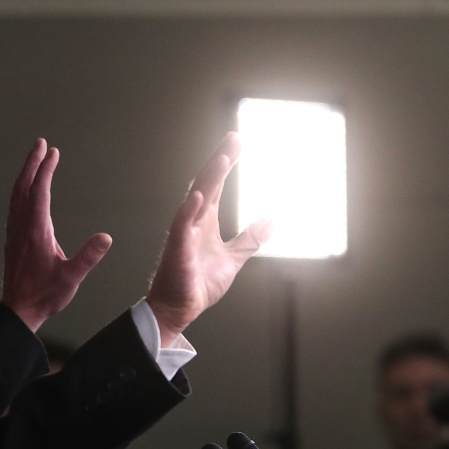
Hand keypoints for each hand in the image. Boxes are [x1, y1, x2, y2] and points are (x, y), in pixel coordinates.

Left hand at [1, 139, 111, 331]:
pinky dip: (20, 190)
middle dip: (32, 163)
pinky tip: (25, 190)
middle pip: (24, 187)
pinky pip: (14, 206)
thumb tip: (106, 237)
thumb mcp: (71, 278)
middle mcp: (22, 227)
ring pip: (16, 195)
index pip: (40, 192)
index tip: (53, 152)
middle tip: (41, 144)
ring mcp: (15, 232)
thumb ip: (88, 257)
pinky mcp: (13, 239)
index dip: (46, 170)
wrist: (19, 310)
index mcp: (36, 232)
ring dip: (25, 174)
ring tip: (34, 160)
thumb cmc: (45, 295)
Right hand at [147, 133, 270, 346]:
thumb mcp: (233, 259)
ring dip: (208, 180)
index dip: (225, 162)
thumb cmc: (199, 284)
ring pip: (195, 201)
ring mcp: (183, 235)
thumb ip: (249, 239)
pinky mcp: (177, 252)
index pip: (216, 185)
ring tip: (222, 160)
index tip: (236, 141)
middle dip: (219, 161)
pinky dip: (188, 211)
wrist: (179, 310)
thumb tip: (271, 220)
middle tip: (233, 138)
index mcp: (204, 222)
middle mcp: (192, 222)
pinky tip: (198, 196)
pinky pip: (181, 228)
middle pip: (206, 184)